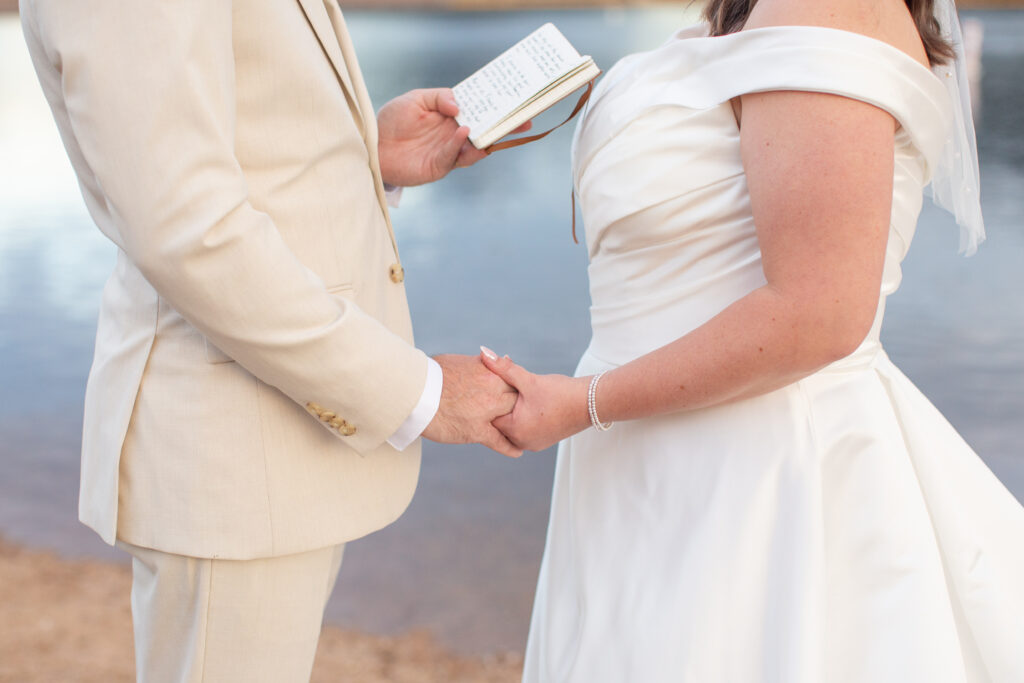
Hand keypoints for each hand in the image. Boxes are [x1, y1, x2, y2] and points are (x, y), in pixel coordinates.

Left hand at [376, 88, 530, 186]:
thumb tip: (459, 105)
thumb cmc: (392, 121)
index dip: (496, 106)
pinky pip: (454, 155)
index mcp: (452, 116)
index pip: (479, 110)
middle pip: (486, 131)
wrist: (373, 147)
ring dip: (489, 138)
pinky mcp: (440, 166)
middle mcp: (455, 134)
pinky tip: (463, 131)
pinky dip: (460, 144)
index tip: (514, 99)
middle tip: (525, 120)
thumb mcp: (416, 99)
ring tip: (499, 127)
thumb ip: (439, 97)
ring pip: (476, 146)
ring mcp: (450, 151)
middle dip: (506, 126)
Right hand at [422, 354, 522, 457]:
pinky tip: (518, 450)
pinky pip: (501, 441)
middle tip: (527, 413)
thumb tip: (491, 355)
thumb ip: (480, 362)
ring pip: (512, 419)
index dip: (516, 387)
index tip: (519, 393)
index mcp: (489, 371)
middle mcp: (492, 390)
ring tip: (527, 431)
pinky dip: (511, 447)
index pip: (513, 379)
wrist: (414, 393)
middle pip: (517, 399)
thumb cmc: (431, 374)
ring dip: (517, 425)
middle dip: (519, 406)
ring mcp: (486, 412)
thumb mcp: (459, 361)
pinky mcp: (477, 431)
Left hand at [479, 348, 590, 452]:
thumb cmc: (561, 392)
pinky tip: (528, 401)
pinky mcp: (542, 440)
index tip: (489, 384)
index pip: (488, 416)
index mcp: (515, 431)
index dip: (487, 397)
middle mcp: (522, 442)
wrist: (591, 403)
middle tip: (503, 386)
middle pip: (500, 422)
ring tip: (517, 393)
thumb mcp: (529, 379)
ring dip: (512, 410)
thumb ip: (504, 368)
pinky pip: (524, 428)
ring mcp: (533, 444)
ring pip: (512, 425)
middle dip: (500, 403)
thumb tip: (483, 352)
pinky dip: (522, 416)